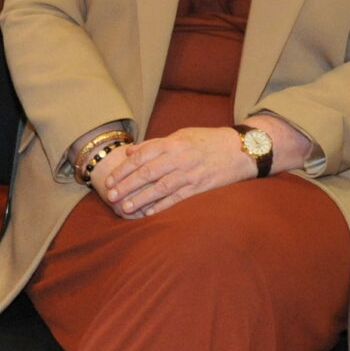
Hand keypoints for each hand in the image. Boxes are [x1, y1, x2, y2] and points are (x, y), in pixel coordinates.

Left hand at [97, 126, 254, 217]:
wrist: (240, 149)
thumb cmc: (207, 141)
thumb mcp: (180, 135)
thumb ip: (154, 144)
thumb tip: (129, 151)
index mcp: (172, 143)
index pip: (141, 157)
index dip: (122, 170)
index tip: (108, 180)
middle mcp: (179, 157)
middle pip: (147, 172)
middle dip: (126, 185)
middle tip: (111, 196)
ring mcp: (190, 173)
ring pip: (160, 188)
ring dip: (140, 199)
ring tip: (125, 208)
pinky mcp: (201, 187)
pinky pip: (178, 199)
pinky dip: (162, 207)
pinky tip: (149, 214)